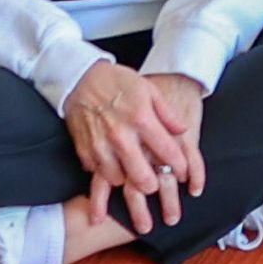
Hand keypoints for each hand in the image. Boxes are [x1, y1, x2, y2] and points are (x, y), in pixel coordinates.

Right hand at [62, 58, 209, 236]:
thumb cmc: (118, 82)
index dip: (180, 166)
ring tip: (132, 175)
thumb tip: (182, 131)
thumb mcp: (149, 90)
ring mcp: (100, 145)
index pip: (167, 152)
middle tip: (156, 182)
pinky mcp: (84, 150)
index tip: (182, 173)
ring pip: (117, 181)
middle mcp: (121, 136)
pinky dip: (105, 173)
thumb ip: (167, 113)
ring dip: (126, 181)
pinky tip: (112, 166)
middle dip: (153, 185)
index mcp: (141, 118)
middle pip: (142, 178)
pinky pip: (97, 174)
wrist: (80, 78)